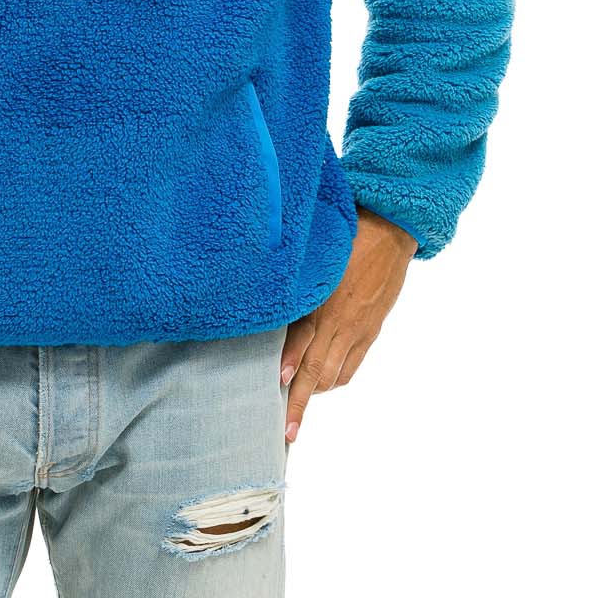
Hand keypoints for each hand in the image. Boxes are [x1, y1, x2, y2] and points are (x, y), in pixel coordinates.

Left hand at [279, 206, 416, 442]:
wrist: (389, 230)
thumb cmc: (344, 237)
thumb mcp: (316, 260)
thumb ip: (295, 288)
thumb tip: (271, 306)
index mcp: (323, 304)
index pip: (301, 347)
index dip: (289, 369)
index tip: (275, 387)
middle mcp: (340, 324)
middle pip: (317, 373)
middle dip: (299, 402)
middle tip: (287, 430)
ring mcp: (359, 331)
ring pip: (335, 375)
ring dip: (315, 392)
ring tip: (296, 404)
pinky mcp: (371, 331)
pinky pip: (352, 366)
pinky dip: (335, 379)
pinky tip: (323, 382)